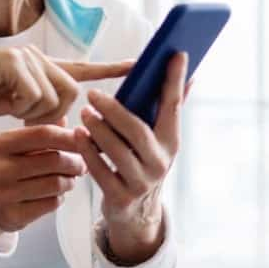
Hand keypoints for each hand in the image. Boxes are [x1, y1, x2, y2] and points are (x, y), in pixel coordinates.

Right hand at [0, 46, 132, 124]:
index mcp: (43, 66)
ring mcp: (28, 57)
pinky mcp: (15, 63)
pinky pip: (34, 97)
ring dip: (34, 112)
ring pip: (54, 96)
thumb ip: (42, 105)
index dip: (111, 68)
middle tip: (24, 115)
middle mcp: (39, 56)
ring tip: (10, 105)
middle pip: (71, 92)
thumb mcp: (17, 103)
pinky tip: (1, 100)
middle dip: (52, 113)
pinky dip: (19, 107)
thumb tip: (63, 119)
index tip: (138, 64)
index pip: (83, 68)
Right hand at [0, 124, 86, 247]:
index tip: (85, 140)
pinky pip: (52, 204)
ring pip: (56, 184)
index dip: (70, 137)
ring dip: (70, 182)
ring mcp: (4, 194)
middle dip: (75, 162)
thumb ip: (40, 131)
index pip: (44, 134)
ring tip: (69, 180)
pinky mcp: (13, 215)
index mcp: (0, 143)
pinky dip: (60, 198)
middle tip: (81, 165)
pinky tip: (55, 195)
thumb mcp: (15, 146)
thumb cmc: (6, 170)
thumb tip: (65, 115)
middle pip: (54, 160)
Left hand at [74, 52, 187, 264]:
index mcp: (171, 142)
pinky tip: (78, 136)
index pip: (174, 106)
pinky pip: (100, 170)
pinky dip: (87, 152)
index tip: (176, 53)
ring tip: (84, 113)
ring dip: (98, 130)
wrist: (135, 213)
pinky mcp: (120, 197)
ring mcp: (141, 182)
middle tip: (93, 95)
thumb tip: (190, 74)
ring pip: (117, 151)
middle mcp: (160, 162)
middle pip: (137, 131)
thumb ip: (169, 108)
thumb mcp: (159, 140)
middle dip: (114, 111)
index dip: (175, 80)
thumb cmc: (142, 163)